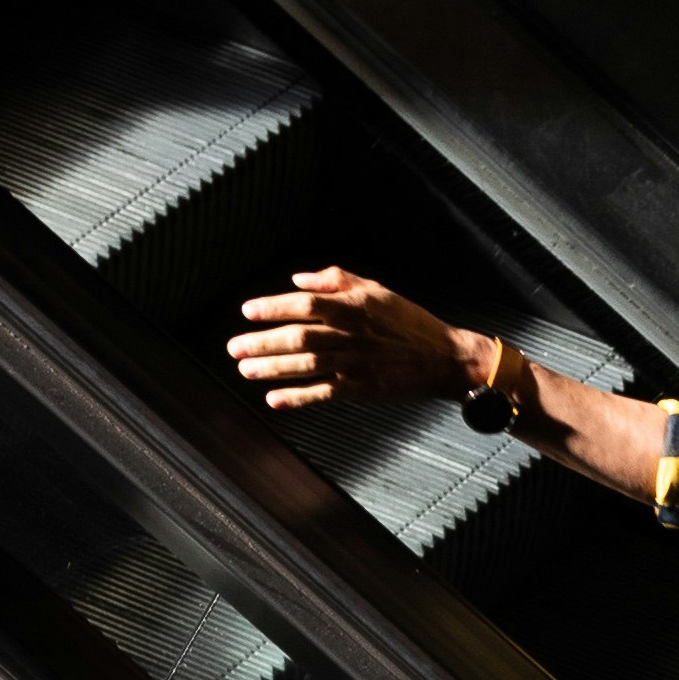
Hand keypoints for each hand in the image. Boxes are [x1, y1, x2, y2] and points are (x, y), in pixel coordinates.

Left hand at [226, 267, 464, 415]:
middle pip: (298, 337)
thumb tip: (298, 279)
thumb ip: (335, 281)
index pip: (304, 304)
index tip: (248, 312)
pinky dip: (299, 398)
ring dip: (273, 368)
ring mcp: (355, 364)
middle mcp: (350, 334)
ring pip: (306, 365)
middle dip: (263, 342)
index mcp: (352, 307)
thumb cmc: (409, 321)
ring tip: (244, 370)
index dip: (273, 307)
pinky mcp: (362, 388)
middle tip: (234, 348)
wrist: (444, 358)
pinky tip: (275, 400)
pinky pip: (325, 393)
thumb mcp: (375, 289)